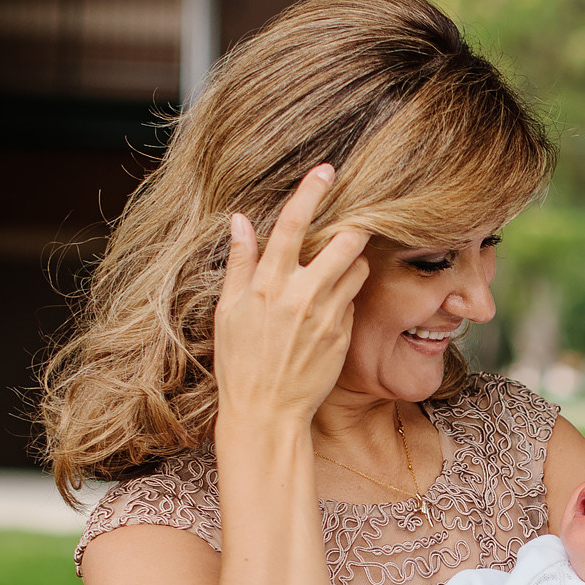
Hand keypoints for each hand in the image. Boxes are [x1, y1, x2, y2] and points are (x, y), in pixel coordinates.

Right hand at [211, 166, 370, 433]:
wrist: (267, 413)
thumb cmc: (240, 362)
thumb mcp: (228, 311)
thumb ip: (240, 264)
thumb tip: (238, 221)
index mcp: (268, 285)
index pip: (292, 225)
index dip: (311, 193)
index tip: (327, 170)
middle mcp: (302, 296)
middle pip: (344, 242)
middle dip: (353, 225)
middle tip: (352, 219)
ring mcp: (327, 317)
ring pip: (356, 269)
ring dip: (351, 260)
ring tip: (334, 267)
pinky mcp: (343, 336)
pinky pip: (352, 302)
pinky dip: (345, 295)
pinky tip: (328, 307)